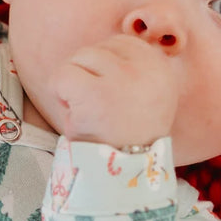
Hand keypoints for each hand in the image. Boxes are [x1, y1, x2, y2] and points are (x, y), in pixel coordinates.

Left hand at [50, 34, 179, 148]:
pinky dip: (59, 95)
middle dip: (88, 77)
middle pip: (97, 49)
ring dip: (74, 88)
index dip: (106, 70)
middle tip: (101, 112)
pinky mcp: (95, 95)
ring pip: (77, 60)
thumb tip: (105, 44)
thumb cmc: (129, 137)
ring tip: (90, 116)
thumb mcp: (146, 95)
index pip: (121, 43)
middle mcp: (147, 69)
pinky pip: (61, 76)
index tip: (114, 99)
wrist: (127, 177)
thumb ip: (133, 68)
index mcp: (161, 67)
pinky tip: (75, 116)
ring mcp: (121, 80)